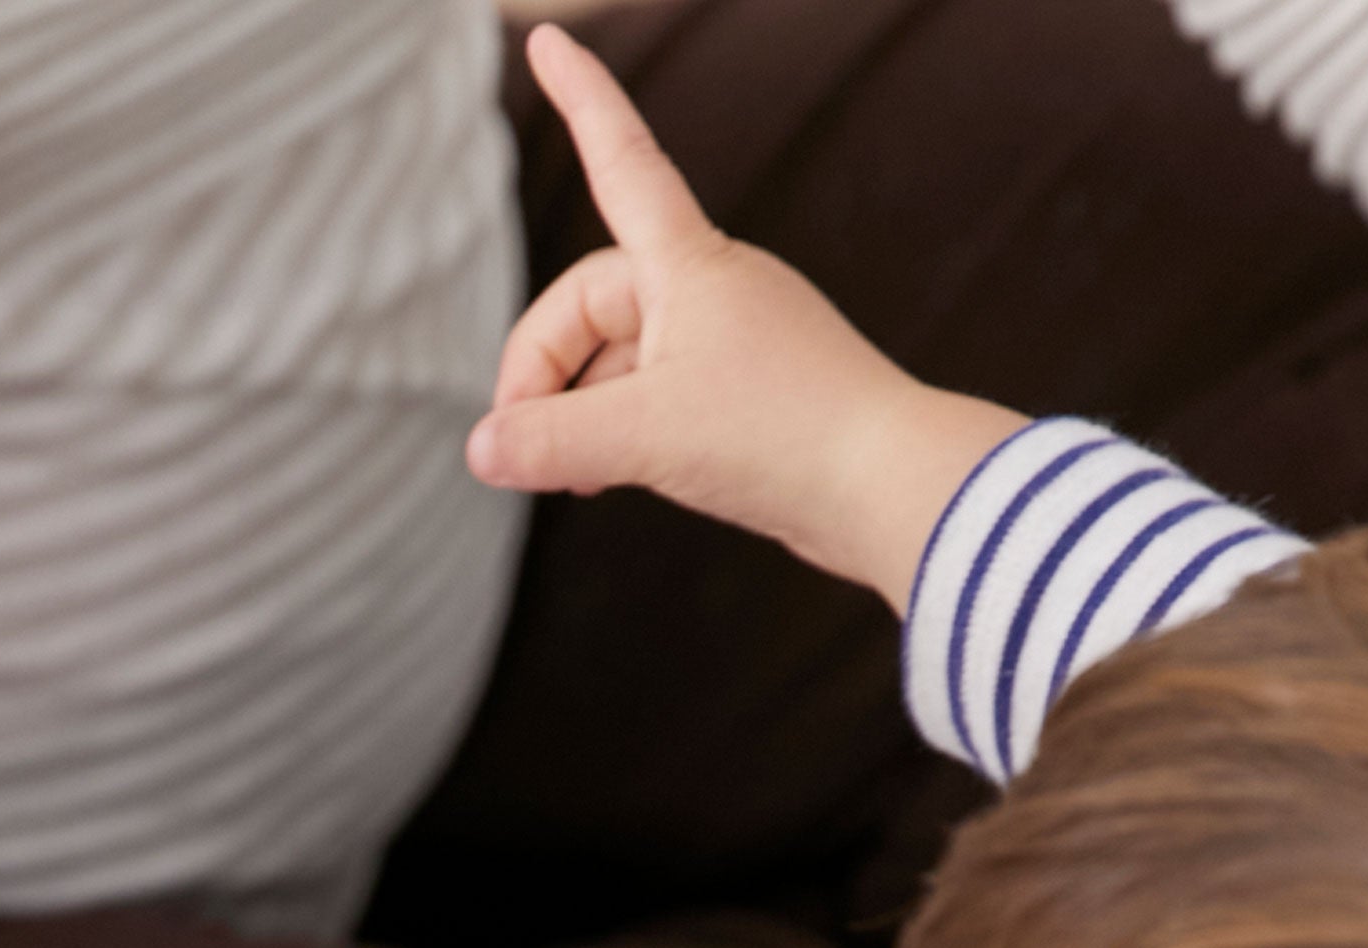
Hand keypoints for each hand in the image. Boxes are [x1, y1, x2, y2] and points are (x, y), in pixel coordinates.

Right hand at [468, 24, 1023, 612]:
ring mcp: (726, 337)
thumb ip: (549, 441)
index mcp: (688, 264)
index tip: (546, 38)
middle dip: (542, 372)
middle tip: (520, 450)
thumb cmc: (779, 435)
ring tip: (572, 477)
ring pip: (616, 357)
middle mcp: (708, 286)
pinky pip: (652, 391)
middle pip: (588, 302)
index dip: (582, 100)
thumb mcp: (643, 437)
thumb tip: (481, 449)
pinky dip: (615, 428)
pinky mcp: (742, 390)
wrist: (886, 483)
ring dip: (577, 411)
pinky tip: (607, 480)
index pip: (621, 160)